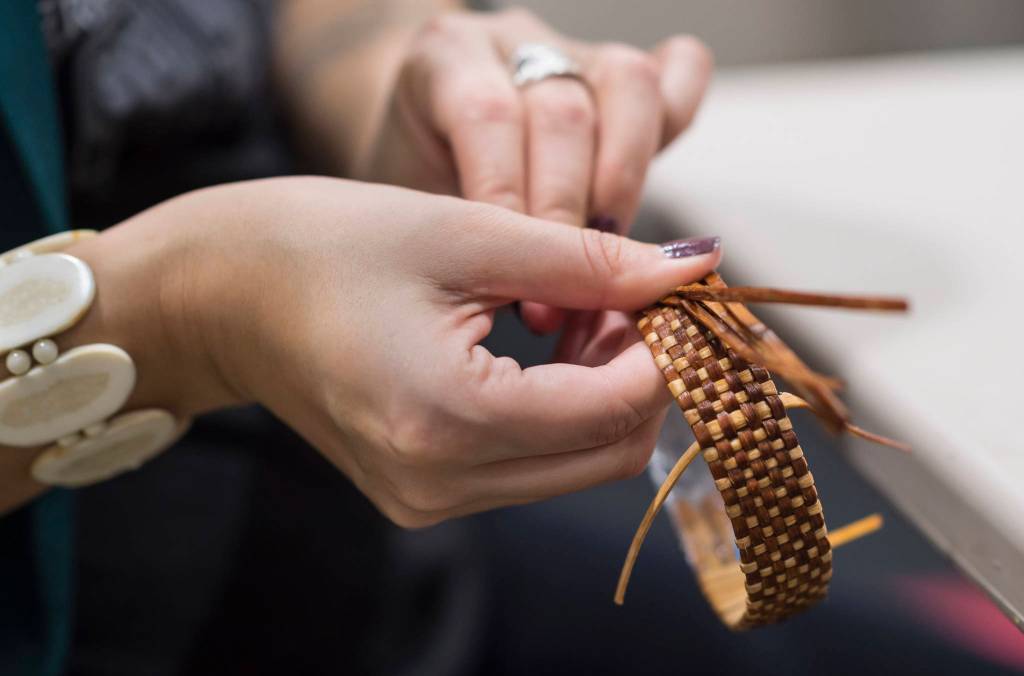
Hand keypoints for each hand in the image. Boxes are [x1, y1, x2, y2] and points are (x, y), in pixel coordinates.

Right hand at [68, 178, 719, 525]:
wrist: (221, 296)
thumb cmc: (322, 245)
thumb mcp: (464, 232)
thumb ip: (587, 260)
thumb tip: (690, 270)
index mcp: (446, 417)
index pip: (615, 410)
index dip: (667, 348)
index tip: (675, 287)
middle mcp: (439, 484)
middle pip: (608, 454)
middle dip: (644, 375)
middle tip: (630, 296)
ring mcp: (428, 501)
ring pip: (576, 466)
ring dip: (606, 393)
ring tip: (581, 312)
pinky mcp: (423, 495)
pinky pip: (531, 466)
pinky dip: (563, 411)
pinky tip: (544, 347)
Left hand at [352, 8, 713, 332]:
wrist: (423, 165)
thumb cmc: (420, 205)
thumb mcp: (427, 222)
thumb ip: (471, 243)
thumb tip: (547, 312)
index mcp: (446, 58)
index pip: (489, 117)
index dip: (510, 203)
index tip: (518, 287)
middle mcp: (515, 41)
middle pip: (564, 112)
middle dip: (569, 218)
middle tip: (560, 297)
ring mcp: (576, 49)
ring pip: (630, 86)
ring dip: (624, 188)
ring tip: (606, 264)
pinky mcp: (624, 72)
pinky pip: (679, 69)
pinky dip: (678, 123)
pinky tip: (649, 195)